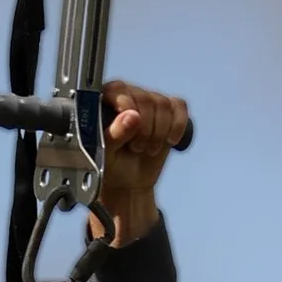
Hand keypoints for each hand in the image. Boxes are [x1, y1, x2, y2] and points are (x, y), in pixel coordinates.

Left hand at [94, 78, 188, 249]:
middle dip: (145, 131)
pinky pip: (180, 108)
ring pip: (164, 105)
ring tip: (145, 151)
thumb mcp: (102, 158)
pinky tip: (168, 142)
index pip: (119, 89)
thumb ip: (112, 135)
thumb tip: (130, 115)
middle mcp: (124, 96)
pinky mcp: (167, 114)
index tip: (128, 137)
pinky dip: (177, 127)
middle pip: (147, 98)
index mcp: (101, 103)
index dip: (128, 111)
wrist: (123, 191)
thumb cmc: (104, 174)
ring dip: (159, 134)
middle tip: (136, 151)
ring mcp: (147, 103)